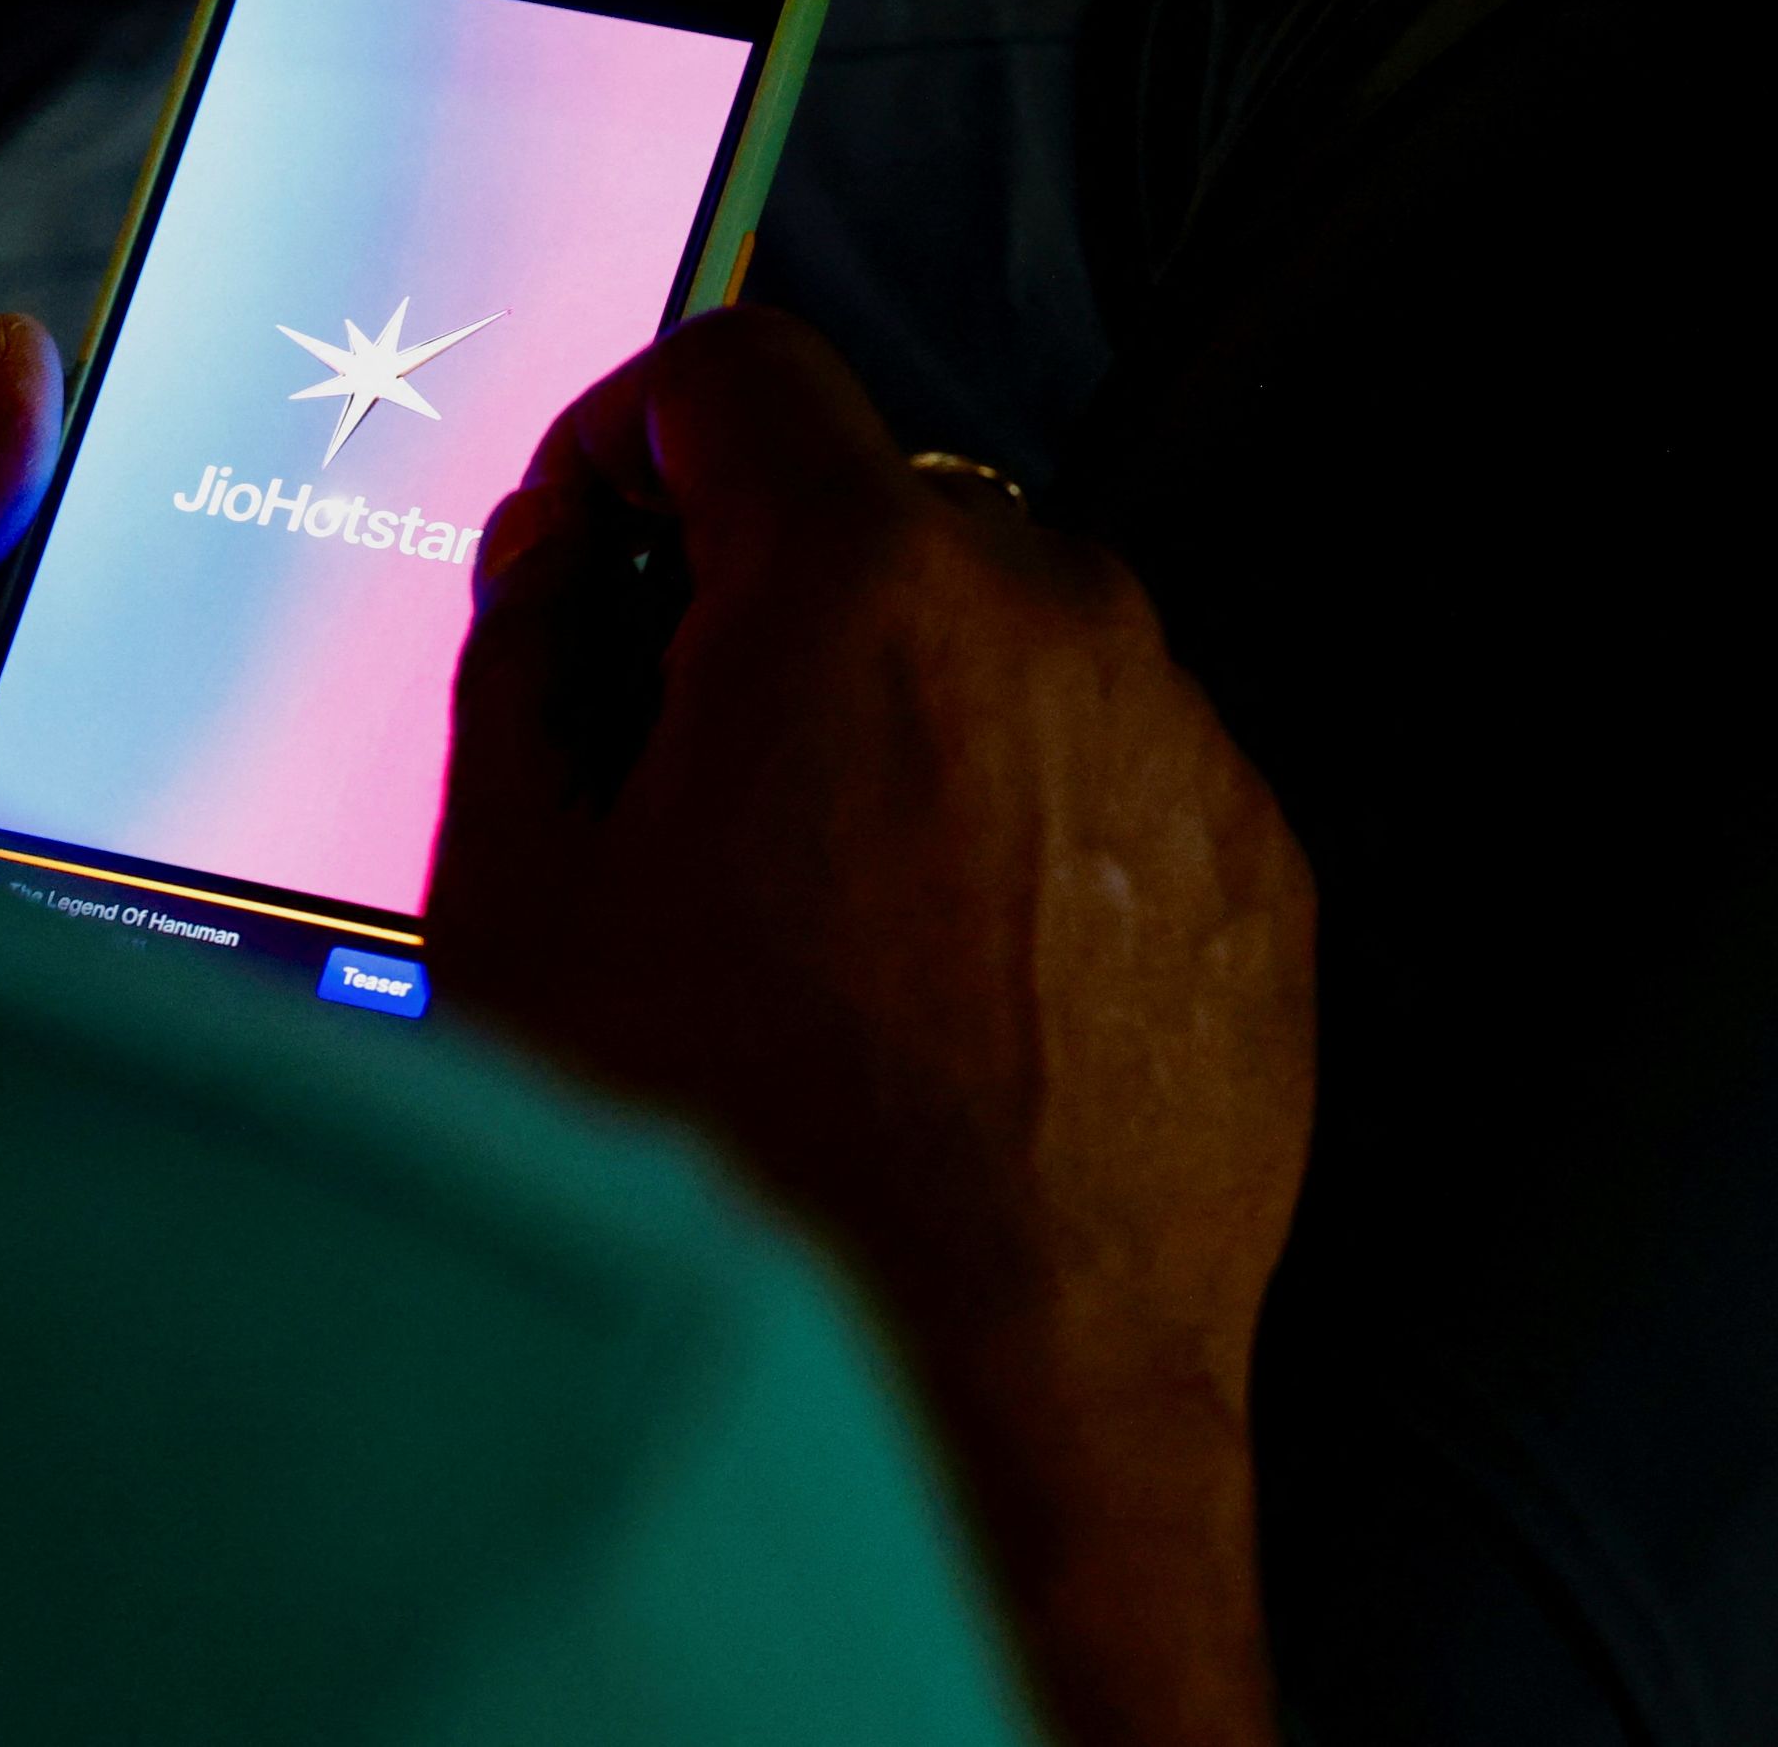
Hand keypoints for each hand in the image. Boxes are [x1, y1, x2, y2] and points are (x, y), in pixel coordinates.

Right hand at [431, 307, 1313, 1746]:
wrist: (974, 1409)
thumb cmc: (742, 1174)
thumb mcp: (519, 894)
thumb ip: (520, 660)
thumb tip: (552, 568)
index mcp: (859, 585)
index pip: (739, 367)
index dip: (630, 430)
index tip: (596, 523)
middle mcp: (1057, 620)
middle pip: (877, 503)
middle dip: (760, 588)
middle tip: (667, 753)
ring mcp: (1179, 748)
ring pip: (1001, 637)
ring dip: (894, 704)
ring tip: (802, 911)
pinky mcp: (1258, 875)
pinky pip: (1104, 770)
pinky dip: (1011, 816)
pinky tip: (925, 980)